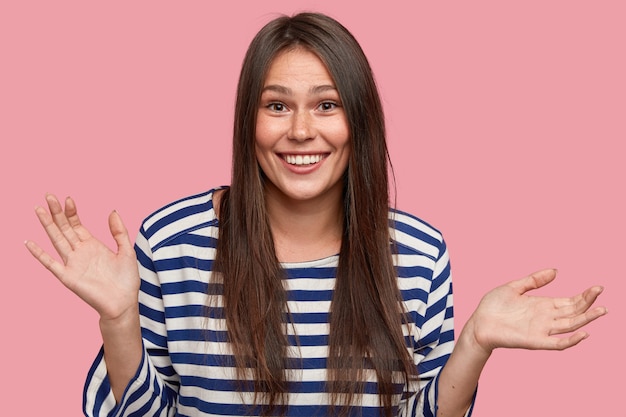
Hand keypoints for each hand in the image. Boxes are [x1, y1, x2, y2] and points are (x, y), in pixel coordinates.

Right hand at [25, 194, 139, 321]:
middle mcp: (80, 252)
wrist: (123, 303)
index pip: (77, 225)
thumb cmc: (126, 280)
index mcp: (93, 246)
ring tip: (38, 209)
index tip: (68, 198)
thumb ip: (119, 232)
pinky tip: (29, 242)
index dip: (72, 212)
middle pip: (64, 228)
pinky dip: (39, 254)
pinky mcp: (68, 277)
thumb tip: (113, 211)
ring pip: (56, 240)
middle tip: (49, 196)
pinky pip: (50, 263)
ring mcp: (72, 263)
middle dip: (57, 212)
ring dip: (47, 225)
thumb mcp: (127, 251)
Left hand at [465, 269, 606, 354]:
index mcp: (542, 305)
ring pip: (570, 326)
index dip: (584, 296)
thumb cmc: (493, 306)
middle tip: (601, 291)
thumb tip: (555, 270)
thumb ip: (534, 280)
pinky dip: (571, 340)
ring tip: (601, 310)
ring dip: (586, 319)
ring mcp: (541, 330)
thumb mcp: (514, 287)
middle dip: (588, 303)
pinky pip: (557, 344)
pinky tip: (583, 332)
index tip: (597, 287)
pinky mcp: (534, 341)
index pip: (570, 301)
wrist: (478, 323)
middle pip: (574, 312)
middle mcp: (545, 318)